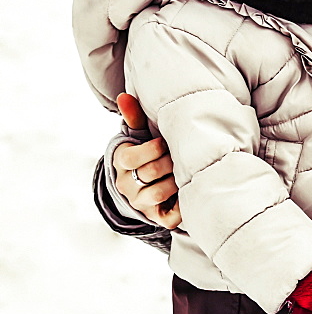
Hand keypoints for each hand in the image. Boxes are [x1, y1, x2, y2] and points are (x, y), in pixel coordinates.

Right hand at [112, 93, 180, 228]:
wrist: (147, 183)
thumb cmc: (148, 152)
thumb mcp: (139, 135)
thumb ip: (134, 117)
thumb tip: (124, 96)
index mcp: (121, 163)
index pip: (132, 157)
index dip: (153, 148)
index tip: (165, 142)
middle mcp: (126, 185)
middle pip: (149, 172)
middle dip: (169, 162)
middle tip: (180, 156)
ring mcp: (140, 203)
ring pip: (158, 193)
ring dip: (176, 181)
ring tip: (185, 171)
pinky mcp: (156, 217)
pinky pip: (169, 216)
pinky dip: (181, 207)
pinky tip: (190, 192)